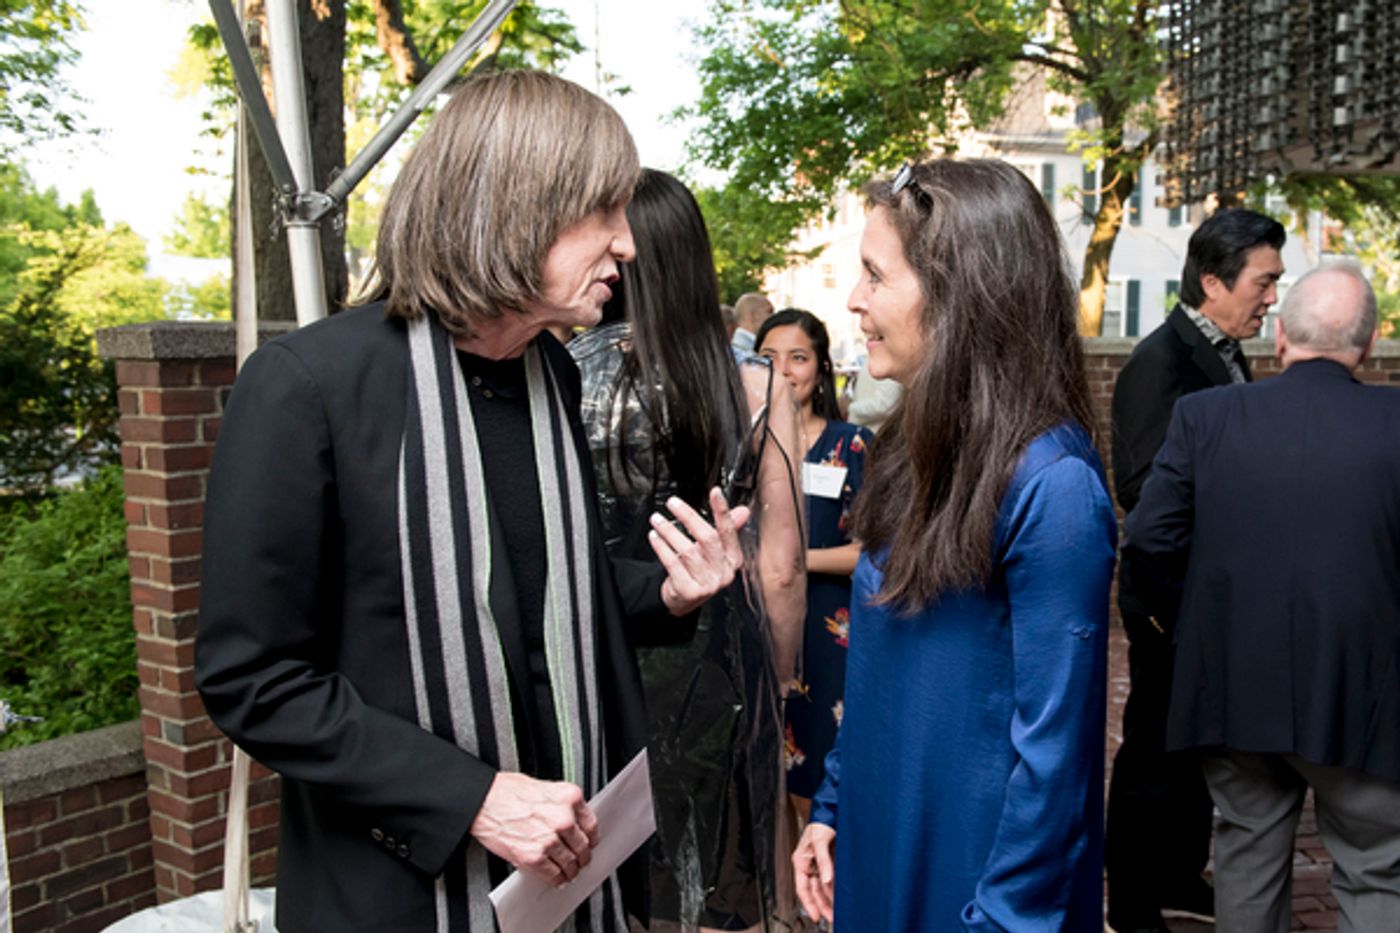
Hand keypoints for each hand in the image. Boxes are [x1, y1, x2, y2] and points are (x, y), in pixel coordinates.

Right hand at [469, 772, 597, 885]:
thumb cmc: (506, 791)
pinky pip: (553, 874)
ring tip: (569, 873)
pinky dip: (557, 880)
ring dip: (571, 871)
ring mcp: (549, 839)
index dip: (591, 838)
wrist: (482, 800)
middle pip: (583, 846)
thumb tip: (571, 821)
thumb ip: (561, 804)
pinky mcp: (533, 857)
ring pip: (570, 863)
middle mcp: (563, 818)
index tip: (589, 843)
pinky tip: (557, 879)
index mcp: (568, 797)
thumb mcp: (544, 788)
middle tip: (581, 861)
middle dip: (583, 857)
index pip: (591, 825)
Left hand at [649, 487, 750, 616]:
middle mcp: (724, 572)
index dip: (722, 511)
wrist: (684, 600)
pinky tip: (654, 537)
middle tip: (672, 503)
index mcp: (733, 559)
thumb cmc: (700, 571)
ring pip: (687, 550)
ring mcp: (708, 584)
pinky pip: (673, 564)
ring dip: (669, 531)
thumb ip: (726, 530)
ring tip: (656, 519)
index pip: (728, 531)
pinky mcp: (689, 591)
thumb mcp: (715, 551)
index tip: (715, 492)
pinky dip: (661, 547)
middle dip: (688, 517)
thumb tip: (743, 510)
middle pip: (708, 538)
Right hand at [792, 821, 835, 922]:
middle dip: (822, 905)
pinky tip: (842, 896)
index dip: (809, 903)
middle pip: (814, 891)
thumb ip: (823, 861)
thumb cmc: (820, 823)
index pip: (802, 888)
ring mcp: (820, 865)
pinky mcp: (831, 863)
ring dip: (830, 898)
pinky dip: (836, 888)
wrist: (834, 811)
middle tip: (832, 917)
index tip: (816, 916)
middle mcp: (810, 865)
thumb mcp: (819, 841)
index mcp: (801, 861)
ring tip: (839, 910)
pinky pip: (832, 880)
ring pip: (824, 888)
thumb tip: (826, 879)